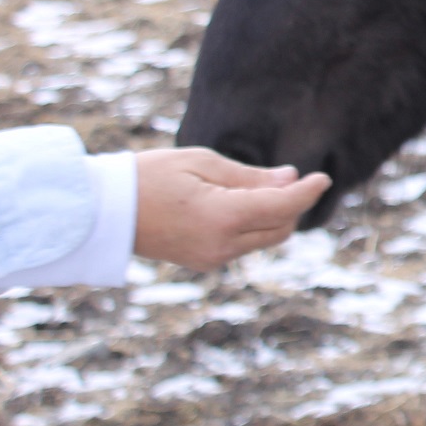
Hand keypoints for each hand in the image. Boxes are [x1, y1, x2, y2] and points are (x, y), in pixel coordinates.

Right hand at [131, 148, 331, 272]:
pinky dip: (255, 226)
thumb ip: (250, 176)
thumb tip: (291, 179)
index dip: (308, 192)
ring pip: (266, 239)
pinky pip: (245, 245)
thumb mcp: (202, 163)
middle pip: (281, 227)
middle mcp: (221, 245)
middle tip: (294, 178)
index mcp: (221, 217)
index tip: (324, 177)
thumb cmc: (149, 176)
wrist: (101, 212)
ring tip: (266, 187)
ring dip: (276, 216)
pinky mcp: (204, 262)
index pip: (283, 206)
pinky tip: (242, 205)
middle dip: (294, 204)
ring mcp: (212, 258)